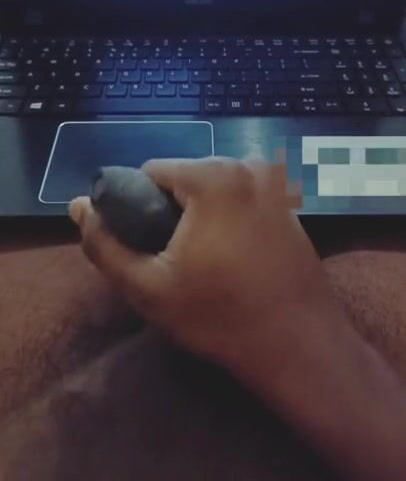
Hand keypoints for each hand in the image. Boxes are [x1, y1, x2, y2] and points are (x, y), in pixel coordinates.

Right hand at [69, 158, 329, 378]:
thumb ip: (105, 244)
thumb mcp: (147, 288)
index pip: (150, 171)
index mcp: (212, 176)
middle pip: (184, 177)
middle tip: (175, 260)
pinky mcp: (289, 204)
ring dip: (199, 214)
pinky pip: (241, 198)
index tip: (147, 246)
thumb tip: (79, 207)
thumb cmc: (220, 316)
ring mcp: (274, 184)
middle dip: (170, 209)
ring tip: (205, 261)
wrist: (299, 344)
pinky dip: (228, 218)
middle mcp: (246, 166)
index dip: (136, 206)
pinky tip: (234, 258)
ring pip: (213, 187)